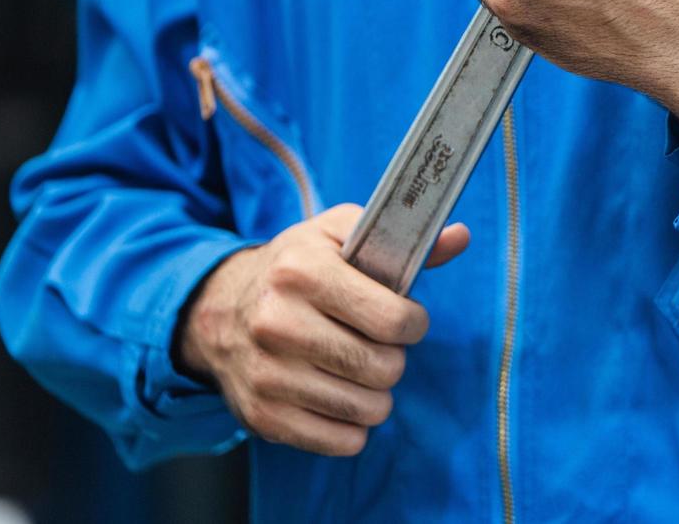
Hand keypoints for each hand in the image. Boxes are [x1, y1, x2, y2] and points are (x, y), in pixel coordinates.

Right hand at [176, 204, 468, 455]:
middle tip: (377, 344)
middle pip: (384, 368)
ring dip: (377, 393)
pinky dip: (353, 426)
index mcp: (302, 272)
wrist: (218, 310)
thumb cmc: (297, 269)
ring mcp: (267, 374)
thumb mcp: (341, 237)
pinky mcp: (263, 417)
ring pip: (368, 409)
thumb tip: (460, 237)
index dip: (413, 322)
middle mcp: (278, 323)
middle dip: (394, 357)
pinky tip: (340, 396)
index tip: (404, 317)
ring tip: (359, 369)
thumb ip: (404, 242)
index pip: (394, 320)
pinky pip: (342, 442)